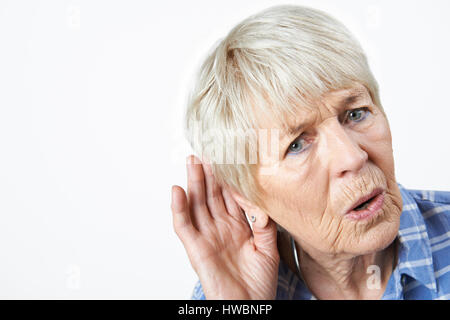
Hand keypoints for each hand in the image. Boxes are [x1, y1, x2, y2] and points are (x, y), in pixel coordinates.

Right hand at [171, 155, 278, 299]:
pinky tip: (178, 191)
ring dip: (194, 183)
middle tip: (205, 152)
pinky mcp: (195, 248)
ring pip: (197, 204)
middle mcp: (220, 228)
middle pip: (211, 195)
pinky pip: (184, 225)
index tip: (228, 157)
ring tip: (192, 162)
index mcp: (237, 227)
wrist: (249, 307)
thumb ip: (264, 224)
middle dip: (208, 173)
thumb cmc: (259, 284)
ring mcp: (206, 237)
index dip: (228, 177)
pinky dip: (179, 208)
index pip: (230, 196)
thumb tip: (259, 202)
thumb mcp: (269, 249)